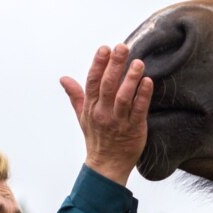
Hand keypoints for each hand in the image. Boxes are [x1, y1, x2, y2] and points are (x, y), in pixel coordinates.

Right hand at [60, 44, 153, 185]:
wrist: (107, 165)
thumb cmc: (97, 138)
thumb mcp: (83, 116)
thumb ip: (76, 95)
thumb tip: (63, 78)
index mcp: (91, 107)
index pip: (93, 82)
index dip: (98, 64)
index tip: (105, 48)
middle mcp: (103, 113)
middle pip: (108, 85)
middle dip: (115, 65)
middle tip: (122, 47)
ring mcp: (118, 121)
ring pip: (124, 97)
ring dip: (131, 79)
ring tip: (138, 63)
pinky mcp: (134, 129)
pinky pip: (139, 110)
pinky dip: (143, 96)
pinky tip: (148, 82)